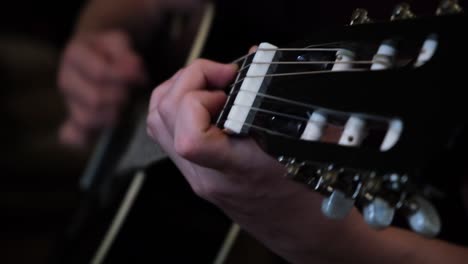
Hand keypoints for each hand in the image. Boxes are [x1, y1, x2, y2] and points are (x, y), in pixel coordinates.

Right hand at [58, 30, 146, 147]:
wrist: (98, 54)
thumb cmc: (112, 50)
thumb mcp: (120, 41)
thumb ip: (125, 54)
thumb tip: (133, 69)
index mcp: (75, 55)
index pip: (100, 73)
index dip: (125, 77)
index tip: (141, 77)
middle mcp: (66, 80)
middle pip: (95, 99)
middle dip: (120, 98)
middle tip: (132, 92)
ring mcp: (68, 102)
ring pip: (87, 119)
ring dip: (112, 115)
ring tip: (124, 104)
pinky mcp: (74, 120)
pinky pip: (74, 137)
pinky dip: (86, 137)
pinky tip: (102, 130)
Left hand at [146, 58, 343, 260]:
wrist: (301, 229)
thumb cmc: (309, 194)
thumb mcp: (306, 142)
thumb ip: (281, 97)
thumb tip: (257, 57)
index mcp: (235, 171)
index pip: (189, 139)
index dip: (199, 99)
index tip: (228, 85)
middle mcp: (206, 175)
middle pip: (162, 117)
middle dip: (189, 79)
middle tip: (221, 75)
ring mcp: (196, 175)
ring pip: (157, 123)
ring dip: (179, 90)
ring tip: (211, 83)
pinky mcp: (196, 172)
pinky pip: (167, 133)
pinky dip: (179, 106)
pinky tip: (207, 101)